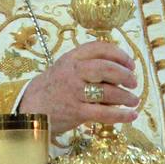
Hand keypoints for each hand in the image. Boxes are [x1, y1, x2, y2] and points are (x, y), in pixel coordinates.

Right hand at [17, 41, 138, 132]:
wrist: (30, 107)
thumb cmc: (53, 87)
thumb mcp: (66, 67)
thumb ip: (88, 64)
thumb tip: (121, 68)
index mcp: (72, 58)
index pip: (99, 48)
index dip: (119, 54)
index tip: (131, 64)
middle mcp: (73, 72)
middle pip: (106, 68)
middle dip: (125, 75)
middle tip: (134, 82)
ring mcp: (74, 92)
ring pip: (107, 92)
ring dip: (126, 97)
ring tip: (134, 100)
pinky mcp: (76, 112)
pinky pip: (104, 113)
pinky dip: (121, 115)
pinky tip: (131, 115)